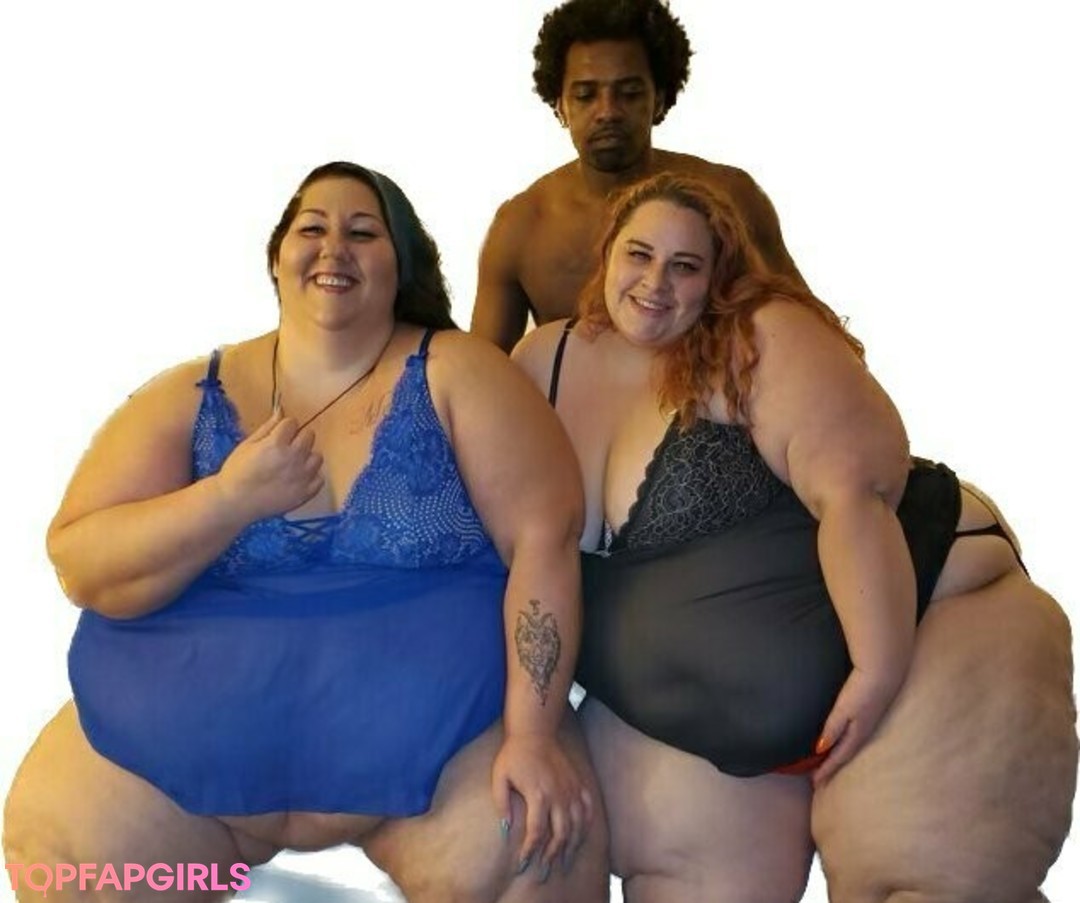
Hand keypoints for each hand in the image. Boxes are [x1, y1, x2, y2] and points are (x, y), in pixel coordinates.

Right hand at [215, 412, 323, 521]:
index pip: (293, 422)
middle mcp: (294, 458)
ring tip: (292, 465)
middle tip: (286, 448)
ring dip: (307, 457)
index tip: (278, 435)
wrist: (234, 503)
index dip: (285, 428)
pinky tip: (297, 479)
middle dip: (298, 438)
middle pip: (309, 435)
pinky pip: (319, 478)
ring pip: (317, 456)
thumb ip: (267, 428)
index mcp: (277, 443)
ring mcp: (302, 476)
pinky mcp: (306, 493)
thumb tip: (281, 411)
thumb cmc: (236, 472)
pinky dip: (311, 477)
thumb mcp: (247, 445)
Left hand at [491, 732, 593, 881]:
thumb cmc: (513, 755)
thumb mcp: (499, 778)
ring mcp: (571, 789)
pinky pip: (588, 809)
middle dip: (552, 856)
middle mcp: (558, 794)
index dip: (530, 852)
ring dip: (572, 846)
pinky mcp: (578, 783)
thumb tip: (505, 830)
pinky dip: (586, 825)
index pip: (536, 833)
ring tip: (564, 861)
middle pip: (560, 834)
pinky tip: (581, 836)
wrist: (534, 732)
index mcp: (538, 794)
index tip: (523, 865)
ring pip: (577, 825)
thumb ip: (501, 805)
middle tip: (545, 871)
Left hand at [813, 666, 904, 786]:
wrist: (884, 670)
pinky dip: (844, 743)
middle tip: (819, 778)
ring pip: (850, 745)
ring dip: (838, 755)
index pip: (839, 756)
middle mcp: (864, 731)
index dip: (827, 769)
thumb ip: (833, 728)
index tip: (815, 783)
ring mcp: (868, 722)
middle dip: (832, 767)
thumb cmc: (862, 689)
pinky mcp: (869, 713)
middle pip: (845, 754)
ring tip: (827, 763)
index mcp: (857, 733)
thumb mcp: (844, 709)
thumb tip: (820, 749)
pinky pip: (854, 736)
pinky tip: (840, 740)